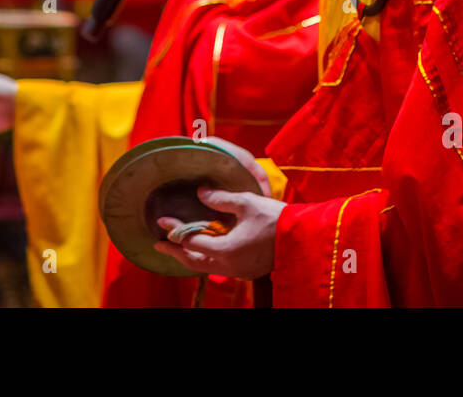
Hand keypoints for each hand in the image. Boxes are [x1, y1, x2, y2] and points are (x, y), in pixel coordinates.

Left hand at [152, 136, 281, 279]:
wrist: (302, 240)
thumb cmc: (275, 219)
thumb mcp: (246, 203)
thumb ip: (220, 199)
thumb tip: (200, 192)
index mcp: (225, 250)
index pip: (191, 240)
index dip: (175, 230)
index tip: (162, 221)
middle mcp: (228, 265)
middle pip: (193, 261)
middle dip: (175, 251)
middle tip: (160, 242)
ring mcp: (238, 271)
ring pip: (205, 267)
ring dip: (189, 257)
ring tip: (178, 247)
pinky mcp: (246, 271)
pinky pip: (218, 268)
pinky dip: (205, 259)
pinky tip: (204, 250)